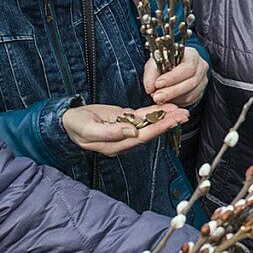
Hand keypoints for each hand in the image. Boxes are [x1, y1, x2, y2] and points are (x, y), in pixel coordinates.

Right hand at [62, 103, 187, 155]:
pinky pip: (143, 116)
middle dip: (168, 123)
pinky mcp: (125, 119)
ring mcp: (126, 129)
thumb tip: (131, 132)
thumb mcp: (88, 130)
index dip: (157, 128)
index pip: (141, 136)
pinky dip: (155, 112)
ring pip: (149, 123)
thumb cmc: (75, 126)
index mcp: (116, 144)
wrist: (67, 121)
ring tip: (182, 111)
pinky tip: (167, 108)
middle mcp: (124, 139)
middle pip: (150, 131)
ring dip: (165, 117)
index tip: (171, 121)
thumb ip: (109, 133)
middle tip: (184, 115)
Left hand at [144, 47, 207, 106]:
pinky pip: (191, 100)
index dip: (173, 77)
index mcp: (192, 55)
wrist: (176, 65)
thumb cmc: (167, 61)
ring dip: (174, 98)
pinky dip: (178, 101)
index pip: (187, 67)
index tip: (158, 84)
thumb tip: (150, 88)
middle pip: (190, 82)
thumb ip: (151, 73)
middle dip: (172, 91)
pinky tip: (168, 100)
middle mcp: (201, 67)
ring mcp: (203, 80)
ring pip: (191, 93)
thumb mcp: (156, 61)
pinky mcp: (200, 91)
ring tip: (160, 99)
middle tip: (157, 97)